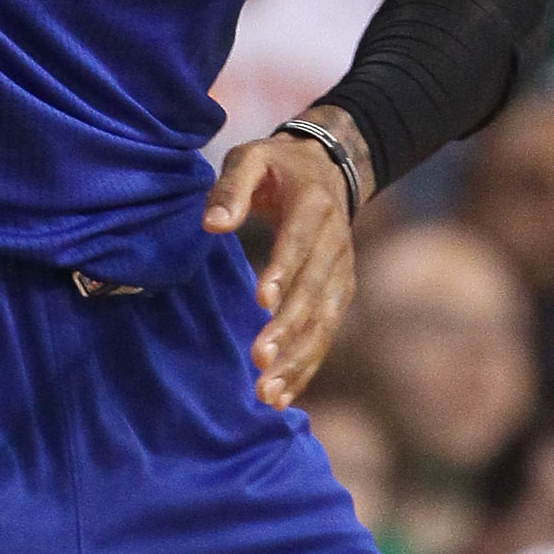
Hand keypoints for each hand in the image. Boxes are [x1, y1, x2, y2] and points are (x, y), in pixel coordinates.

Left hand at [205, 108, 367, 408]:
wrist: (329, 169)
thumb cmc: (277, 167)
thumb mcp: (251, 158)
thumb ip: (231, 187)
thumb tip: (212, 225)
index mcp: (313, 206)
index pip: (300, 242)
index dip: (285, 271)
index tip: (262, 302)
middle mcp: (335, 242)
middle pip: (314, 291)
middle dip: (288, 329)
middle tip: (259, 360)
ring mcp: (341, 272)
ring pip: (324, 321)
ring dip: (298, 359)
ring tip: (268, 391)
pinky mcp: (339, 294)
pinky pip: (326, 334)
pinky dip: (307, 366)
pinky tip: (282, 395)